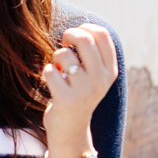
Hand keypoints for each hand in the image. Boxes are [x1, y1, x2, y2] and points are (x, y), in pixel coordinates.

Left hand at [42, 23, 117, 157]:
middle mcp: (101, 80)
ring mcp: (85, 90)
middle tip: (63, 43)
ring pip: (64, 54)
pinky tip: (53, 84)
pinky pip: (50, 70)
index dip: (85, 27)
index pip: (102, 35)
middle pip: (84, 39)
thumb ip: (92, 54)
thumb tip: (80, 29)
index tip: (75, 36)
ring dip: (56, 58)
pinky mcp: (66, 99)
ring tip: (59, 71)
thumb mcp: (94, 76)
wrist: (71, 130)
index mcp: (110, 71)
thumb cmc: (78, 95)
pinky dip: (48, 72)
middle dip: (69, 34)